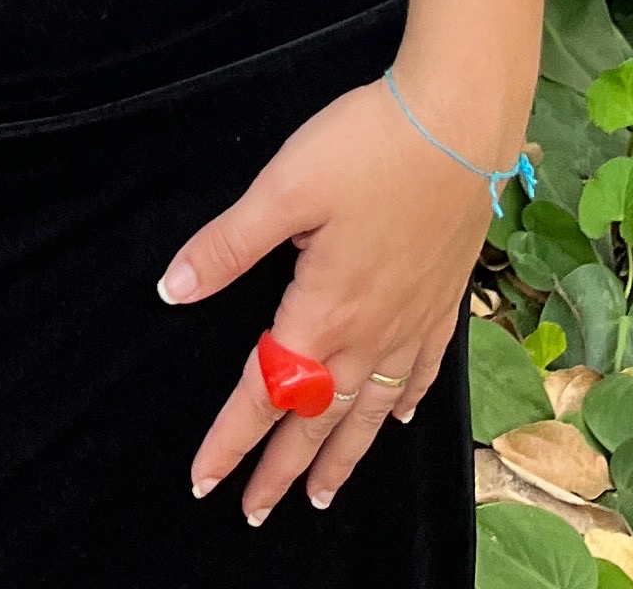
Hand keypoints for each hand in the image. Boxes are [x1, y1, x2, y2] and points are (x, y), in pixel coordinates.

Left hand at [158, 75, 498, 525]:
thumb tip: (173, 290)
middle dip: (281, 468)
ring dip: (340, 455)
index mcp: (323, 310)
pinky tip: (396, 418)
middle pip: (317, 419)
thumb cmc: (368, 145)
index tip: (204, 479)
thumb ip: (228, 244)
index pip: (267, 392)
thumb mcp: (283, 186)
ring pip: (369, 411)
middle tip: (254, 511)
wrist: (459, 122)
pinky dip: (403, 403)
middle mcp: (370, 332)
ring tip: (321, 495)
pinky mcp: (443, 299)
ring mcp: (412, 320)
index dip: (232, 438)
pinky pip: (421, 372)